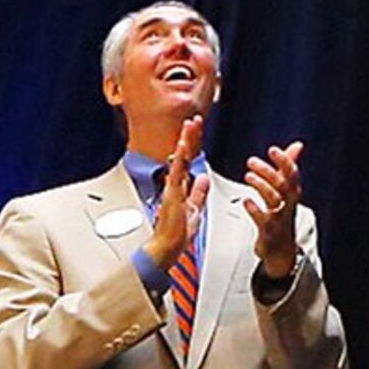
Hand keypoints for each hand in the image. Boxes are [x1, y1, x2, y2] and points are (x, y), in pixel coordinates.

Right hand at [148, 116, 203, 268]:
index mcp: (181, 187)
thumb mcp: (194, 209)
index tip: (196, 131)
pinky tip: (183, 145)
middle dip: (190, 137)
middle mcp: (175, 185)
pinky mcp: (172, 194)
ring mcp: (173, 188)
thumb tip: (203, 179)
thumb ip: (198, 193)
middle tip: (195, 120)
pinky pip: (177, 172)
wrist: (165, 248)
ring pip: (181, 159)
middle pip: (184, 156)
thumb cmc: (176, 234)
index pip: (189, 161)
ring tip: (191, 124)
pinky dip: (180, 158)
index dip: (193, 146)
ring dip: (186, 141)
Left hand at [240, 140, 305, 276]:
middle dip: (268, 172)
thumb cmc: (281, 216)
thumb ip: (289, 167)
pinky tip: (245, 202)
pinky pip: (262, 219)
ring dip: (261, 186)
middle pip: (282, 185)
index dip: (283, 161)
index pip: (292, 174)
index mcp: (293, 193)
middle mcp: (288, 204)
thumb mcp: (287, 191)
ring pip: (274, 199)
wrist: (281, 249)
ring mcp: (279, 217)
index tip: (273, 150)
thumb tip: (298, 145)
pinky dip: (254, 209)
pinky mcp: (269, 231)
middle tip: (251, 161)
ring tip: (248, 177)